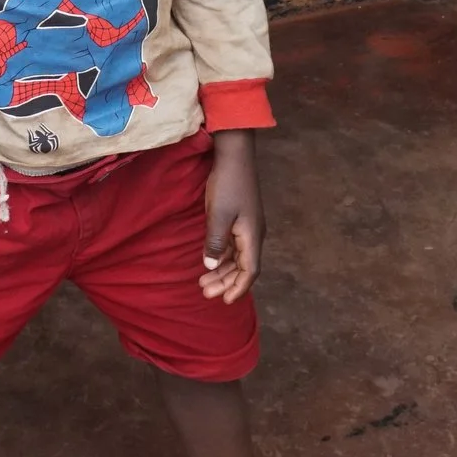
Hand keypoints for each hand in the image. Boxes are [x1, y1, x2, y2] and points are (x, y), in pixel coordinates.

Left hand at [200, 131, 262, 302]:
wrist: (235, 155)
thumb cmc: (227, 184)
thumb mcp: (218, 214)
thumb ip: (215, 242)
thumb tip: (210, 266)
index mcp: (252, 236)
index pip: (249, 271)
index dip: (238, 288)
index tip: (225, 301)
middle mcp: (253, 235)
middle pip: (243, 267)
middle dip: (225, 282)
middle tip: (205, 292)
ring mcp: (247, 226)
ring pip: (237, 257)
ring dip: (222, 270)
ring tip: (204, 282)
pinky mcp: (240, 219)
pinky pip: (233, 245)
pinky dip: (222, 256)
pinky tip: (209, 261)